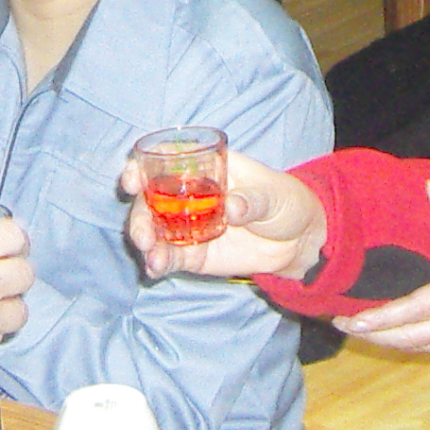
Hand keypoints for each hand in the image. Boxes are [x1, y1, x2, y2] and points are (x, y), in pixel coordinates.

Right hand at [125, 144, 329, 280]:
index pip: (163, 161)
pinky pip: (168, 257)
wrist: (298, 241)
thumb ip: (252, 199)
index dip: (140, 167)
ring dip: (145, 239)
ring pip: (153, 229)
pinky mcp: (192, 254)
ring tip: (150, 252)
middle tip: (142, 231)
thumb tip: (232, 206)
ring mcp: (186, 225)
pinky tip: (155, 268)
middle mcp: (186, 195)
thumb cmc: (283, 201)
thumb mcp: (273, 194)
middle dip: (139, 213)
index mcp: (203, 168)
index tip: (131, 179)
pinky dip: (158, 261)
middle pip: (149, 199)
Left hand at [331, 183, 429, 353]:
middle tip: (342, 325)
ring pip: (421, 347)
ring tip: (362, 335)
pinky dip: (413, 348)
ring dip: (389, 343)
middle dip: (374, 334)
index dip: (382, 318)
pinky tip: (400, 342)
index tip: (354, 318)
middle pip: (409, 335)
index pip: (414, 310)